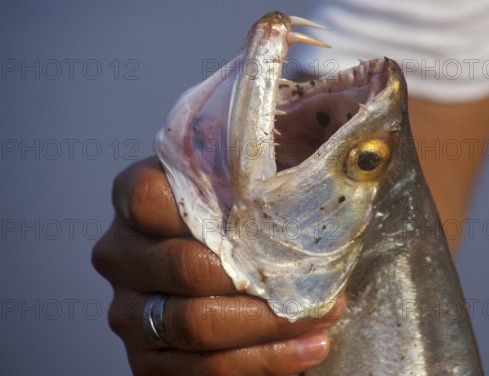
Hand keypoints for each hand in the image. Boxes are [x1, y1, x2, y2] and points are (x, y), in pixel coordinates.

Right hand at [92, 157, 344, 374]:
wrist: (219, 262)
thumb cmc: (242, 213)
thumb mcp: (255, 172)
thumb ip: (278, 149)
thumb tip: (355, 146)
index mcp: (136, 195)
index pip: (154, 197)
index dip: (219, 213)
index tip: (277, 221)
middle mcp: (122, 253)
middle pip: (186, 268)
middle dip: (262, 279)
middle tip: (320, 280)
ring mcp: (129, 310)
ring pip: (196, 325)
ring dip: (270, 324)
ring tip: (324, 314)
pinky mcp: (146, 359)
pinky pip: (203, 370)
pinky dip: (263, 360)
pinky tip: (307, 347)